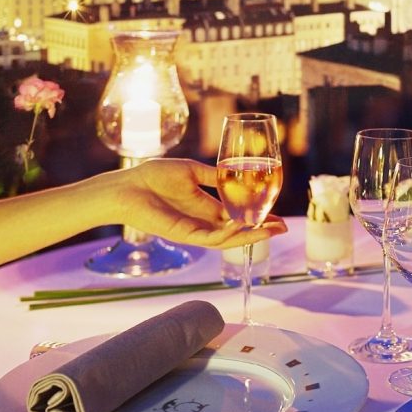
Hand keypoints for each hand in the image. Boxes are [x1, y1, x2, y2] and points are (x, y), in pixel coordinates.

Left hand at [116, 159, 287, 248]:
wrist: (127, 186)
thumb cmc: (153, 176)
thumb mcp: (192, 171)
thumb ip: (214, 175)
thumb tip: (236, 173)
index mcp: (205, 207)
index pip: (237, 217)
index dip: (257, 218)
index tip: (276, 215)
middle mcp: (203, 222)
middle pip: (238, 232)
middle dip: (261, 231)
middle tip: (284, 227)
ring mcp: (195, 231)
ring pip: (229, 240)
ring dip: (251, 236)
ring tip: (272, 230)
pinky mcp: (185, 235)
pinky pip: (211, 239)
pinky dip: (229, 234)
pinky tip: (243, 227)